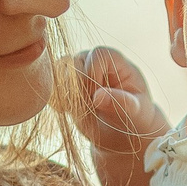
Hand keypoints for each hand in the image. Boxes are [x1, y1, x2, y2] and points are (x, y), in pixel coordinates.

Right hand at [70, 46, 167, 185]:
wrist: (121, 130)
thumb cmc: (135, 116)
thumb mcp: (135, 111)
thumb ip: (121, 102)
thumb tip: (98, 97)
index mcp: (115, 59)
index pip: (97, 55)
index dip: (95, 76)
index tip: (99, 98)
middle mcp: (92, 59)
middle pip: (73, 62)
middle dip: (79, 89)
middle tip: (90, 108)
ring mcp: (75, 70)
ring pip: (58, 72)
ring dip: (66, 95)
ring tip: (81, 110)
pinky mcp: (63, 83)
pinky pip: (51, 86)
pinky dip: (57, 101)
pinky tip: (69, 112)